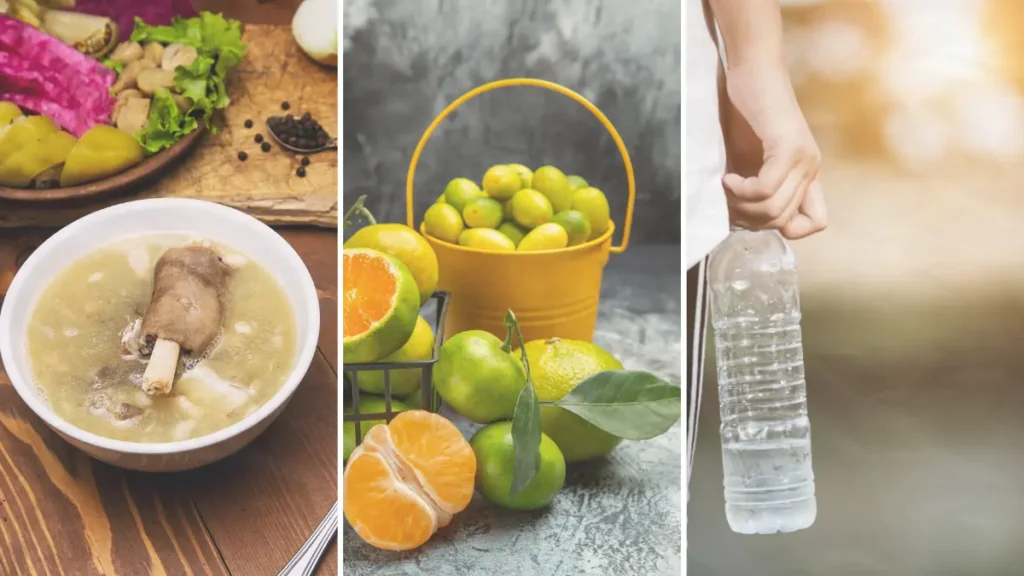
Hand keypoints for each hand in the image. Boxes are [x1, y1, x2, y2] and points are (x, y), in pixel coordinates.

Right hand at [720, 61, 826, 239]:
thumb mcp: (750, 159)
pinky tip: (727, 177)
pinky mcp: (788, 147)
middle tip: (728, 199)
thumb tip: (739, 218)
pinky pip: (764, 189)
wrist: (752, 70)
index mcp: (807, 173)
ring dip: (742, 206)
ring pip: (773, 210)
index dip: (783, 227)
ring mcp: (803, 159)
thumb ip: (754, 187)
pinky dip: (740, 190)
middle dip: (749, 219)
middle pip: (782, 221)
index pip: (816, 222)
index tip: (753, 211)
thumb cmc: (745, 111)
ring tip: (726, 187)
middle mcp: (811, 168)